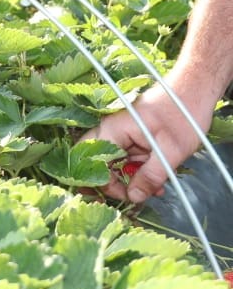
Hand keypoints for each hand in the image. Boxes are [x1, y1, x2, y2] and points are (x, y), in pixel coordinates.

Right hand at [84, 79, 213, 203]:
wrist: (196, 91)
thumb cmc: (183, 115)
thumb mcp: (171, 151)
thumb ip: (150, 176)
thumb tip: (134, 197)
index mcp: (113, 129)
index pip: (93, 162)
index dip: (105, 183)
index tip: (127, 196)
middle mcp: (110, 130)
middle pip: (94, 160)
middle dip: (107, 182)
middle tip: (124, 197)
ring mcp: (120, 133)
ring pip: (112, 162)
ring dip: (128, 179)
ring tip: (152, 190)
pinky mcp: (131, 136)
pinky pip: (126, 158)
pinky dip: (138, 170)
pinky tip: (156, 181)